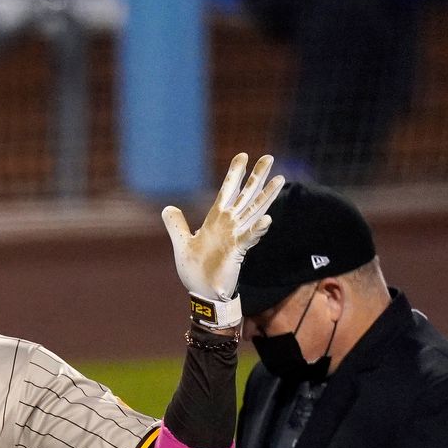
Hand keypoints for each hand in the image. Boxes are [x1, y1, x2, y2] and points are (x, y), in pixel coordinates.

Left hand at [161, 152, 282, 327]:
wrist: (202, 292)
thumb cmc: (196, 269)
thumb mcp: (182, 244)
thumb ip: (177, 225)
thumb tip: (168, 208)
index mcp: (215, 221)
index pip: (226, 192)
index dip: (234, 174)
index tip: (243, 155)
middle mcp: (228, 225)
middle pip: (245, 196)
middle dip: (256, 177)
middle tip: (269, 157)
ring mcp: (235, 237)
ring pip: (254, 212)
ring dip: (266, 196)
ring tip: (280, 179)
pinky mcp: (237, 252)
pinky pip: (249, 238)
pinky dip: (258, 230)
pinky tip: (267, 219)